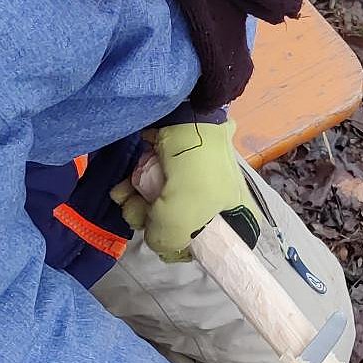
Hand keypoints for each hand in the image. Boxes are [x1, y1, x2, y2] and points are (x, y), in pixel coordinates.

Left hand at [111, 120, 253, 261]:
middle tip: (146, 211)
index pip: (219, 248)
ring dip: (140, 208)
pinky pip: (153, 190)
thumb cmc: (194, 169)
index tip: (170, 243)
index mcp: (238, 215)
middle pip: (184, 229)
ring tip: (130, 196)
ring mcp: (196, 184)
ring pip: (164, 210)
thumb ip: (167, 241)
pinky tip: (124, 189)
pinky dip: (135, 193)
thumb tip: (156, 238)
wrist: (186, 113)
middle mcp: (219, 202)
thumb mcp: (181, 218)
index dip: (191, 250)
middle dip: (156, 224)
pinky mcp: (175, 168)